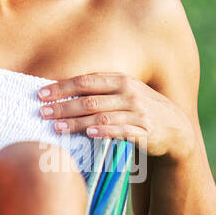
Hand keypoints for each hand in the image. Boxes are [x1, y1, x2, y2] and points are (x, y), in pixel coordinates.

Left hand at [37, 71, 194, 160]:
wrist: (175, 127)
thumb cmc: (141, 108)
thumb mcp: (125, 92)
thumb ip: (100, 90)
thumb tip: (62, 91)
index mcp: (120, 80)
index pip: (85, 81)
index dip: (62, 87)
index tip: (41, 94)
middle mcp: (128, 94)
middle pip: (89, 99)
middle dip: (63, 106)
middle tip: (42, 113)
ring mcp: (137, 113)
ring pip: (101, 117)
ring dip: (76, 122)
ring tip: (57, 128)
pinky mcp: (144, 132)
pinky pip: (121, 131)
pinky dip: (104, 132)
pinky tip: (88, 134)